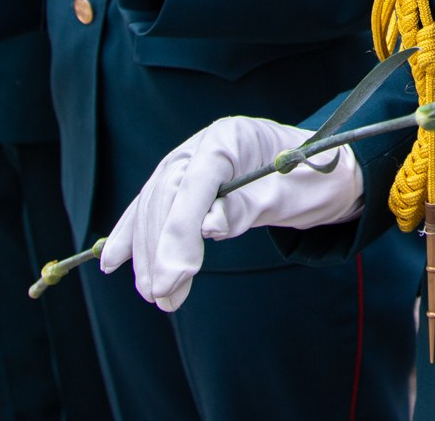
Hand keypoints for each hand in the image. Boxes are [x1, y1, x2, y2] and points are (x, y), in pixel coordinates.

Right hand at [100, 116, 364, 311]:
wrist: (322, 168)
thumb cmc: (311, 179)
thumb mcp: (290, 196)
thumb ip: (249, 208)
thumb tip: (208, 227)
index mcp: (231, 137)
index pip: (195, 182)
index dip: (180, 230)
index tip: (176, 275)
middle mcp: (202, 144)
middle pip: (167, 195)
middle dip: (161, 249)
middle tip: (164, 296)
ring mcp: (188, 161)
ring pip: (153, 205)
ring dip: (148, 252)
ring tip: (155, 294)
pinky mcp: (182, 182)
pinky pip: (150, 207)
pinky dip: (132, 234)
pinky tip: (113, 261)